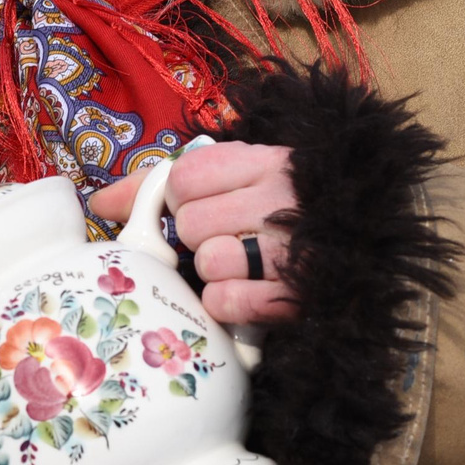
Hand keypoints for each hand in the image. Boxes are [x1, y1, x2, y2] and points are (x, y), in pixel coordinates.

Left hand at [90, 141, 299, 325]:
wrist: (364, 250)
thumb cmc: (281, 209)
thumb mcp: (234, 178)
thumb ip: (162, 183)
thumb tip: (100, 202)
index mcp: (267, 160)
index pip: (183, 178)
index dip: (182, 200)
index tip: (204, 206)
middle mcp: (286, 199)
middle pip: (191, 224)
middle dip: (199, 238)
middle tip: (229, 238)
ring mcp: (297, 248)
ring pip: (210, 261)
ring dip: (216, 272)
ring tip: (244, 265)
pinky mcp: (301, 295)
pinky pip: (229, 301)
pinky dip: (230, 304)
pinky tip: (250, 293)